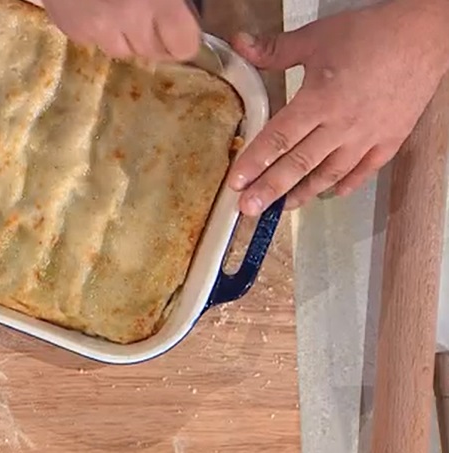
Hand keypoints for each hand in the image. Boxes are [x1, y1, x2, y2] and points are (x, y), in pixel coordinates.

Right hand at [41, 0, 201, 60]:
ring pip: (120, 51)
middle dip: (155, 39)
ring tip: (123, 12)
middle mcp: (126, 20)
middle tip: (153, 19)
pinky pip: (92, 41)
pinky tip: (97, 6)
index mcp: (156, 0)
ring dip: (126, 37)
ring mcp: (93, 28)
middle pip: (150, 52)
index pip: (182, 46)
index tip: (183, 31)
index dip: (185, 40)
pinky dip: (99, 29)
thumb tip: (183, 10)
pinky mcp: (69, 28)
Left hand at [228, 0, 448, 214]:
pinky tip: (329, 193)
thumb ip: (274, 49)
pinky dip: (346, 184)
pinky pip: (365, 170)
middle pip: (299, 164)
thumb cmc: (372, 34)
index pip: (278, 139)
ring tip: (282, 207)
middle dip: (270, 189)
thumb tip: (240, 43)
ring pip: (329, 173)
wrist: (426, 35)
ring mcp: (368, 136)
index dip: (255, 162)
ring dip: (303, 192)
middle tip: (249, 209)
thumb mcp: (315, 38)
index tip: (236, 182)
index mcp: (318, 102)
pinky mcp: (390, 138)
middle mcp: (341, 126)